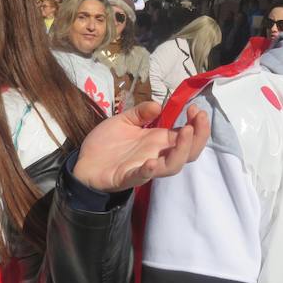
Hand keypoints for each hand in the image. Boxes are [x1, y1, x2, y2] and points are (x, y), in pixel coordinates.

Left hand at [75, 101, 208, 191]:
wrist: (83, 162)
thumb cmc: (106, 143)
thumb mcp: (124, 121)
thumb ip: (140, 112)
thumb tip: (158, 105)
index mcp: (158, 141)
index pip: (187, 135)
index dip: (197, 124)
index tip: (196, 109)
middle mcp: (157, 155)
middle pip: (188, 152)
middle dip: (199, 136)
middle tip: (198, 117)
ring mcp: (145, 167)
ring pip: (172, 166)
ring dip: (182, 150)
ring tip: (185, 132)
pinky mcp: (128, 177)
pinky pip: (142, 176)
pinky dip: (149, 171)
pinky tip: (152, 162)